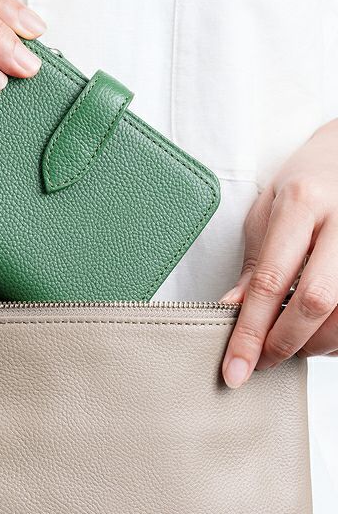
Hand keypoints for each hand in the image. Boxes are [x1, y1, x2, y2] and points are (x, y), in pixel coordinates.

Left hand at [221, 118, 337, 387]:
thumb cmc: (304, 183)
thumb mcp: (268, 212)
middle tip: (260, 362)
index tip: (235, 369)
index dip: (250, 333)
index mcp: (302, 203)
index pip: (271, 280)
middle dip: (283, 344)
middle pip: (316, 302)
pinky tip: (320, 334)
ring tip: (291, 344)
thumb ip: (255, 264)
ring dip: (314, 345)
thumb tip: (233, 311)